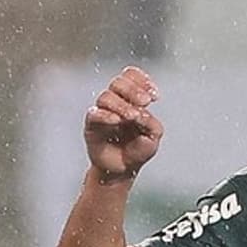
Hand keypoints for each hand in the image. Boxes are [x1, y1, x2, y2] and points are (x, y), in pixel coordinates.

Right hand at [84, 66, 163, 180]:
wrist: (123, 169)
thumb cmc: (138, 150)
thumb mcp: (153, 136)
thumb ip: (151, 123)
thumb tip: (140, 114)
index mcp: (131, 99)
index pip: (131, 76)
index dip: (142, 80)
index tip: (154, 96)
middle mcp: (115, 102)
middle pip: (118, 82)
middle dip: (133, 90)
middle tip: (146, 102)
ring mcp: (102, 113)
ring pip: (106, 97)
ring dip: (122, 105)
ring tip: (132, 117)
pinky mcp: (91, 126)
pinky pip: (94, 114)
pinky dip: (106, 115)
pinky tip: (116, 121)